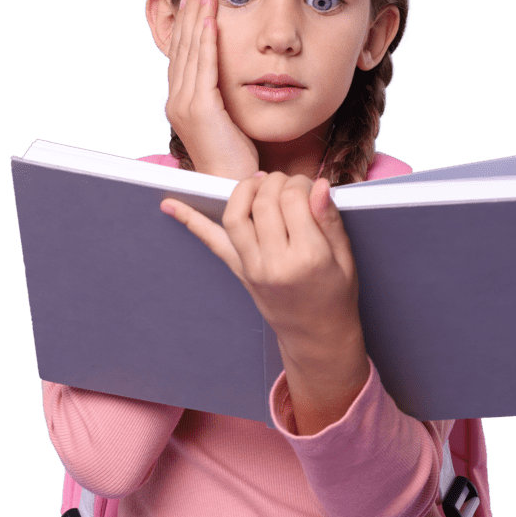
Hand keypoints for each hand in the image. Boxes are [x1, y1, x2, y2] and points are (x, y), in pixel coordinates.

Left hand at [160, 172, 361, 351]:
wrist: (316, 335)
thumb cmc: (335, 295)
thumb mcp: (345, 258)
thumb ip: (330, 220)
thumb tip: (319, 185)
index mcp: (308, 257)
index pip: (294, 199)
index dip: (300, 183)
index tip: (308, 186)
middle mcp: (276, 263)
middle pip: (263, 202)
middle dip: (274, 181)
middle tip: (286, 183)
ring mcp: (253, 268)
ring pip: (235, 215)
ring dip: (243, 189)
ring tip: (257, 183)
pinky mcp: (239, 272)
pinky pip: (212, 242)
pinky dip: (191, 221)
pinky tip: (170, 204)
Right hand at [163, 0, 259, 179]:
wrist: (232, 185)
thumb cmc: (234, 157)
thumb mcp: (225, 119)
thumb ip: (221, 96)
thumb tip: (226, 78)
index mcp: (181, 102)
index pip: (182, 54)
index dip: (186, 24)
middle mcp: (177, 101)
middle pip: (181, 47)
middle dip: (188, 13)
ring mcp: (185, 105)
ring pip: (189, 52)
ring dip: (196, 18)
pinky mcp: (200, 110)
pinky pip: (203, 66)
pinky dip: (205, 40)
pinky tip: (210, 19)